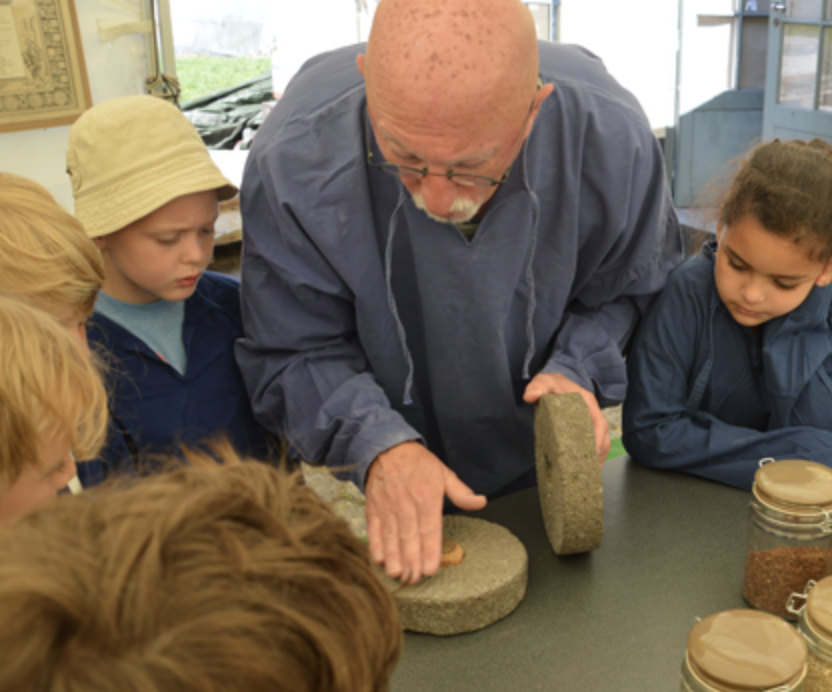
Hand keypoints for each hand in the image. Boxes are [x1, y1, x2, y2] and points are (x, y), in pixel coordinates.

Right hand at [365, 441, 486, 584]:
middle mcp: (406, 503)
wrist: (387, 447)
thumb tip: (481, 502)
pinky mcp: (373, 508)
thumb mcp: (443, 472)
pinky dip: (375, 545)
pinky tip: (379, 560)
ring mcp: (387, 506)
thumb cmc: (418, 463)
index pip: (429, 528)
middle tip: (414, 579)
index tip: (431, 569)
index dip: (430, 550)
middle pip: (409, 536)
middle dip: (411, 560)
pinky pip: (374, 529)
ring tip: (397, 575)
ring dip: (393, 557)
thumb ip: (461, 491)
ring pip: (391, 535)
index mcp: (427, 496)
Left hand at [523, 372, 609, 462]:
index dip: (598, 439)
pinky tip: (587, 465)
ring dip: (598, 455)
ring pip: (602, 439)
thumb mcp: (543, 381)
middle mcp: (593, 411)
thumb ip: (537, 387)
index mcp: (587, 401)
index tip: (592, 454)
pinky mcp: (585, 426)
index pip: (599, 422)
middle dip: (599, 452)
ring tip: (591, 472)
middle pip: (603, 434)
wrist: (553, 381)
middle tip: (591, 469)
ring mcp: (591, 418)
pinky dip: (593, 453)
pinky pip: (594, 440)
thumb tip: (530, 396)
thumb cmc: (551, 382)